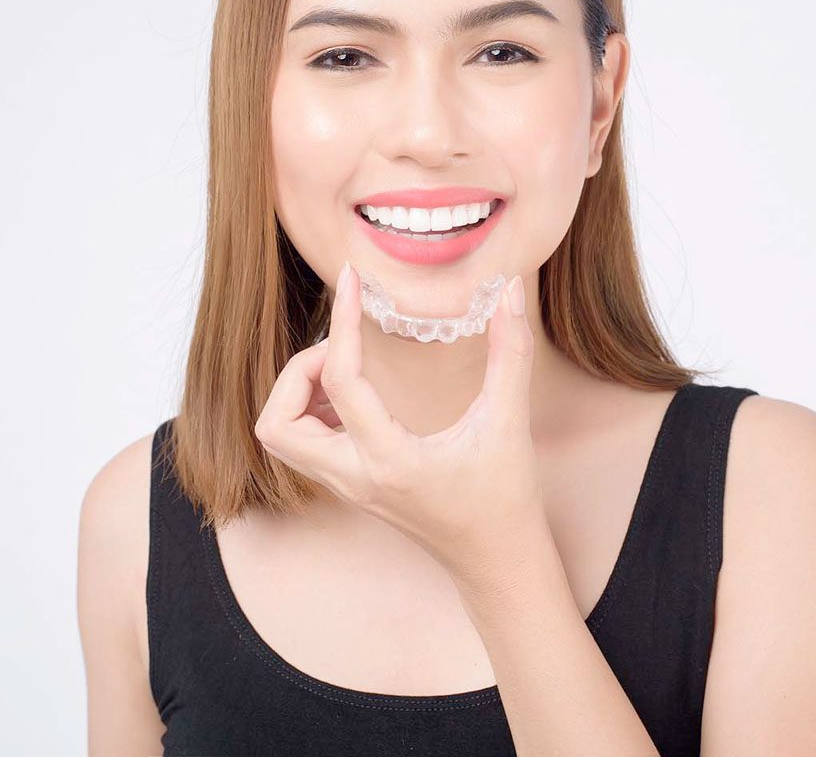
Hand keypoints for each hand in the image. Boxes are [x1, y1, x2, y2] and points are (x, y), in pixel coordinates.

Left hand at [254, 263, 546, 582]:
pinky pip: (301, 445)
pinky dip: (309, 410)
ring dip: (297, 393)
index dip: (342, 321)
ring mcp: (346, 487)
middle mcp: (355, 477)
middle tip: (343, 347)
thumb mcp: (509, 422)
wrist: (497, 563)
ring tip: (347, 367)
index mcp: (390, 460)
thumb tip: (508, 290)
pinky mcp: (350, 487)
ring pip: (279, 438)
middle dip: (297, 372)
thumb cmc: (504, 499)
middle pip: (276, 424)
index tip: (351, 280)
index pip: (341, 381)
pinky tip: (354, 394)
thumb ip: (511, 353)